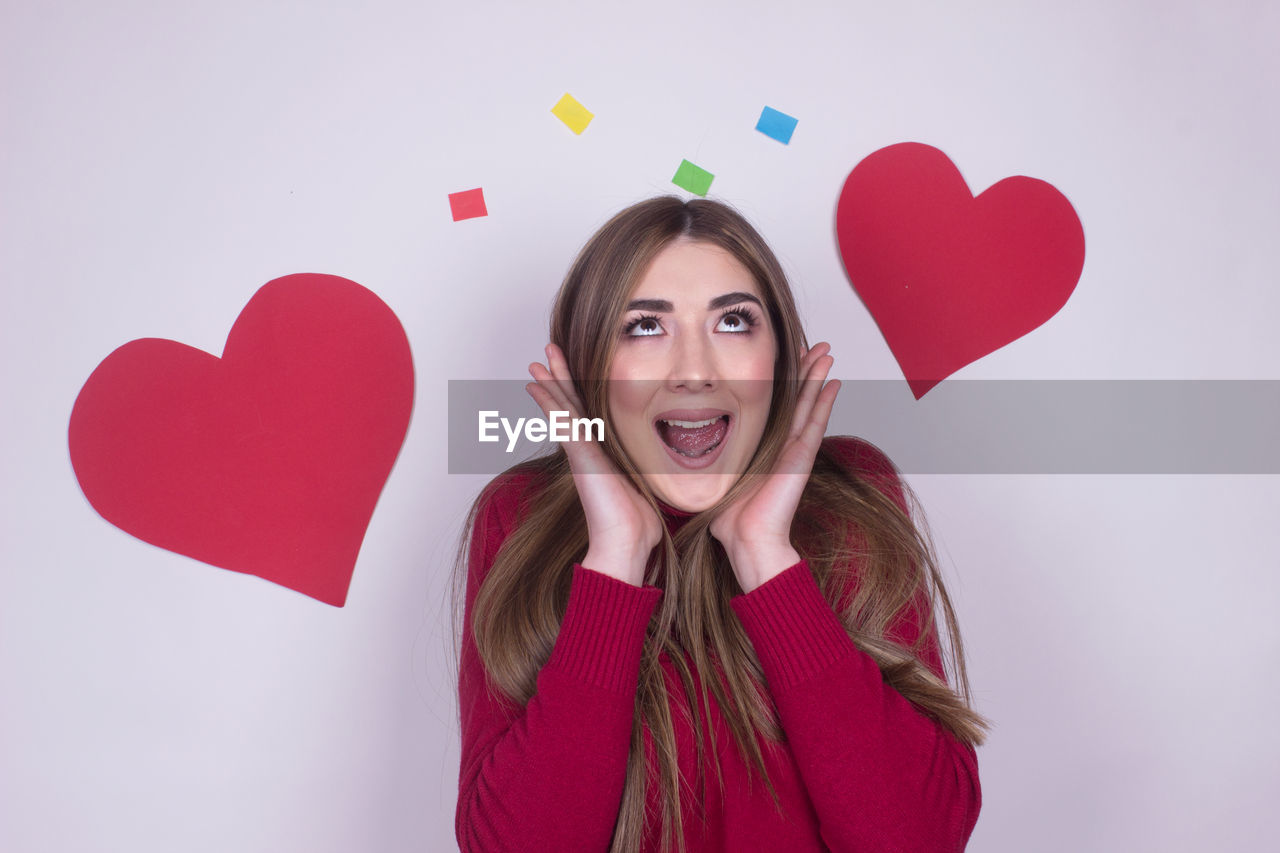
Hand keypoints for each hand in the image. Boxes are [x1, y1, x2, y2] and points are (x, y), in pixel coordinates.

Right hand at [526, 344, 660, 585]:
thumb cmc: (639, 522)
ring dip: (550, 383)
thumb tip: (670, 468)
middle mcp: (588, 449)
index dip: (580, 390)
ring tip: (537, 363)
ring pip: (562, 409)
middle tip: (549, 353)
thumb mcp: (647, 485)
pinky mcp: (580, 455)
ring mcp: (581, 452)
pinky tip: (536, 388)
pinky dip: (548, 404)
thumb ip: (648, 470)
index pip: (589, 413)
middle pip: (571, 404)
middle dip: (560, 377)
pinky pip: (561, 422)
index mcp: (603, 453)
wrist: (626, 542)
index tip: (573, 370)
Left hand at [709, 342, 840, 591]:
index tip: (778, 356)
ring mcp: (795, 450)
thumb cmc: (727, 518)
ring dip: (817, 377)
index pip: (772, 406)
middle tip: (811, 344)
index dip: (777, 381)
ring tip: (826, 351)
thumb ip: (702, 459)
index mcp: (762, 447)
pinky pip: (816, 422)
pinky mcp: (801, 458)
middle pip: (796, 398)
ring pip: (809, 404)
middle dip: (803, 370)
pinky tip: (834, 381)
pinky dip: (826, 401)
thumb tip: (671, 445)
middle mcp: (781, 445)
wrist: (747, 541)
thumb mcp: (711, 477)